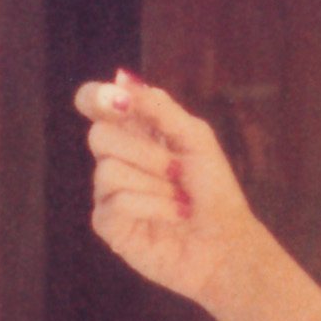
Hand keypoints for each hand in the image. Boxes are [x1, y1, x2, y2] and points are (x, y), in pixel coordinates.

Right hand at [77, 71, 270, 315]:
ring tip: (179, 198)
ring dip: (156, 185)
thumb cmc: (213, 189)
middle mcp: (115, 158)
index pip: (94, 103)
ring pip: (108, 171)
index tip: (117, 102)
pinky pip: (117, 202)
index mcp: (134, 131)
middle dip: (146, 153)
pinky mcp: (108, 224)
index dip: (96, 98)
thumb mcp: (195, 136)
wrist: (225, 240)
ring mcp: (107, 192)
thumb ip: (159, 108)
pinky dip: (154, 206)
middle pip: (99, 136)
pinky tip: (174, 215)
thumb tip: (121, 80)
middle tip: (177, 170)